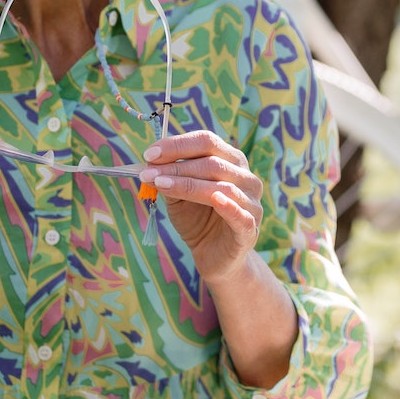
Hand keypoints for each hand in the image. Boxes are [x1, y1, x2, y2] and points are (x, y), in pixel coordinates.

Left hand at [141, 130, 262, 283]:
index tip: (149, 154)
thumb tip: (150, 163)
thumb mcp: (179, 195)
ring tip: (160, 184)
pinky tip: (214, 200)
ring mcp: (252, 203)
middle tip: (148, 172)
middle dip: (177, 166)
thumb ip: (170, 178)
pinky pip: (240, 215)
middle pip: (213, 162)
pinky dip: (228, 206)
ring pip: (222, 187)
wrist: (214, 257)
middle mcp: (247, 178)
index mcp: (231, 161)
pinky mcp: (250, 229)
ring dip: (187, 184)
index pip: (207, 141)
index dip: (177, 145)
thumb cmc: (198, 220)